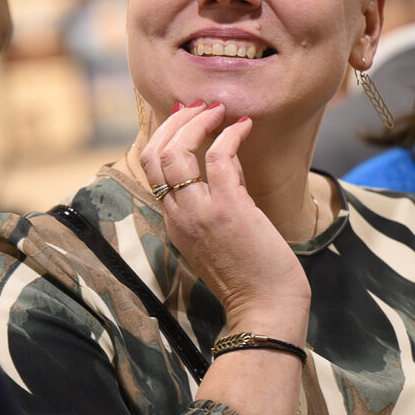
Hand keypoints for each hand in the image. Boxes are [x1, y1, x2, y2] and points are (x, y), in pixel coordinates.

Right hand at [140, 102, 309, 336]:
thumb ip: (218, 194)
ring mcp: (200, 212)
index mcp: (173, 223)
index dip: (162, 136)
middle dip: (173, 122)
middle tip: (196, 106)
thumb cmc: (250, 276)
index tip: (181, 118)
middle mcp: (179, 215)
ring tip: (216, 109)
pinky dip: (229, 135)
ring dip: (196, 122)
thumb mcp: (221, 233)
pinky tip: (243, 127)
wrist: (264, 307)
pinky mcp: (229, 209)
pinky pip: (219, 158)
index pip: (151, 169)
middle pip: (155, 154)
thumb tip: (225, 155)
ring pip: (178, 152)